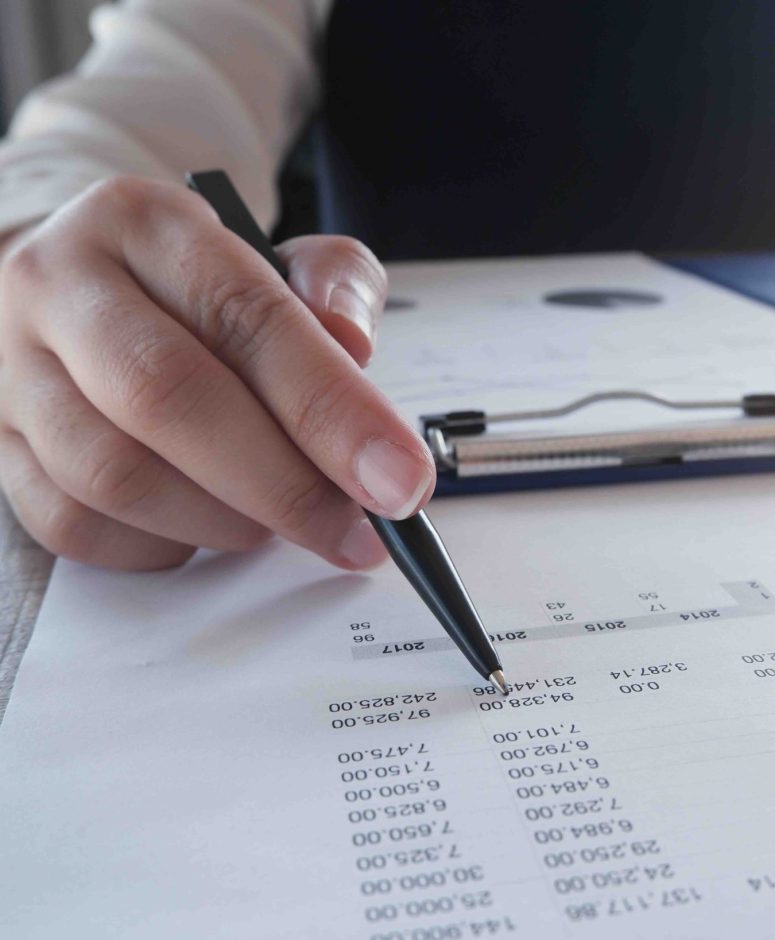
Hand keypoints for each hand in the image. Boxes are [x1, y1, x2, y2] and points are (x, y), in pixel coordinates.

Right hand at [0, 176, 434, 569]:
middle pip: (169, 399)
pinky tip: (203, 523)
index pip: (250, 319)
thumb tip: (354, 351)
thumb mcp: (278, 259)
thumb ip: (333, 290)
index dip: (333, 411)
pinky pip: (73, 526)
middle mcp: (61, 285)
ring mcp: (11, 370)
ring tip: (278, 520)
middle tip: (356, 532)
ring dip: (224, 522)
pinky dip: (160, 545)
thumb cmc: (194, 289)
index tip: (400, 480)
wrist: (75, 286)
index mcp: (148, 224)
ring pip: (116, 476)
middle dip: (285, 486)